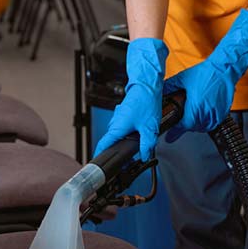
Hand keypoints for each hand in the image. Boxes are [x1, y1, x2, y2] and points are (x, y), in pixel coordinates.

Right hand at [93, 37, 167, 161]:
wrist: (146, 85)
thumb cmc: (145, 102)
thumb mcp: (149, 127)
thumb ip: (147, 144)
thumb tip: (144, 155)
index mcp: (117, 128)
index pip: (103, 145)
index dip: (100, 156)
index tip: (98, 164)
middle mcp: (114, 123)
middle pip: (112, 142)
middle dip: (119, 152)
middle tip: (129, 160)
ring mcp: (118, 118)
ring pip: (118, 135)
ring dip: (125, 141)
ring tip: (138, 146)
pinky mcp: (123, 114)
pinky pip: (122, 128)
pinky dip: (128, 133)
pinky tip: (139, 132)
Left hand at [164, 9, 247, 140]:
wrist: (223, 70)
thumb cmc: (205, 73)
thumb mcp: (183, 79)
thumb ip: (170, 87)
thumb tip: (160, 92)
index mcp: (195, 106)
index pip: (184, 126)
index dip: (175, 133)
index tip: (169, 138)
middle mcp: (206, 112)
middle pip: (193, 127)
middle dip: (185, 125)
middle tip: (181, 118)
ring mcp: (216, 114)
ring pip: (203, 127)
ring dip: (196, 125)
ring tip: (192, 116)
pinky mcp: (223, 113)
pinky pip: (213, 124)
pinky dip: (206, 123)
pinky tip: (203, 115)